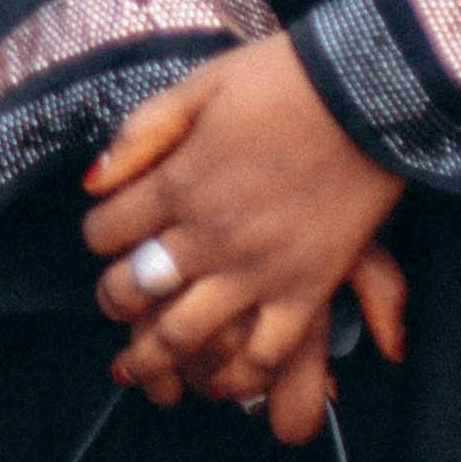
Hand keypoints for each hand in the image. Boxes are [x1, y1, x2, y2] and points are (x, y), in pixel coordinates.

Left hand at [81, 37, 412, 444]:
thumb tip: (92, 182)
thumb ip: (140, 133)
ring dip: (154, 357)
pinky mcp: (309, 289)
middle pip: (134, 289)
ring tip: (142, 370)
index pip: (105, 232)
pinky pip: (265, 352)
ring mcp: (259, 268)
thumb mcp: (197, 87)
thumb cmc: (283, 80)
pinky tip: (222, 381)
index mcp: (177, 182)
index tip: (108, 238)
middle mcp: (209, 234)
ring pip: (186, 335)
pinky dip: (239, 375)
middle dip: (114, 301)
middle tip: (116, 304)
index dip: (98, 237)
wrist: (368, 92)